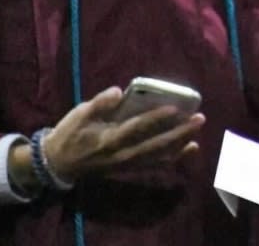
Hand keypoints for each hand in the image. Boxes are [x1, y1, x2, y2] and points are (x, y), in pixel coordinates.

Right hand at [43, 86, 204, 181]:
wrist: (60, 164)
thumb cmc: (70, 134)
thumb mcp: (79, 113)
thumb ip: (99, 103)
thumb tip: (117, 90)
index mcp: (110, 138)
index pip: (139, 127)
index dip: (157, 118)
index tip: (175, 108)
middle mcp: (124, 154)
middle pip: (157, 144)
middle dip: (179, 132)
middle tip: (199, 119)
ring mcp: (128, 164)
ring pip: (160, 157)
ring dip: (180, 145)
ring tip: (197, 133)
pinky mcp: (129, 168)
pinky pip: (155, 164)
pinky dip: (173, 157)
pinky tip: (187, 149)